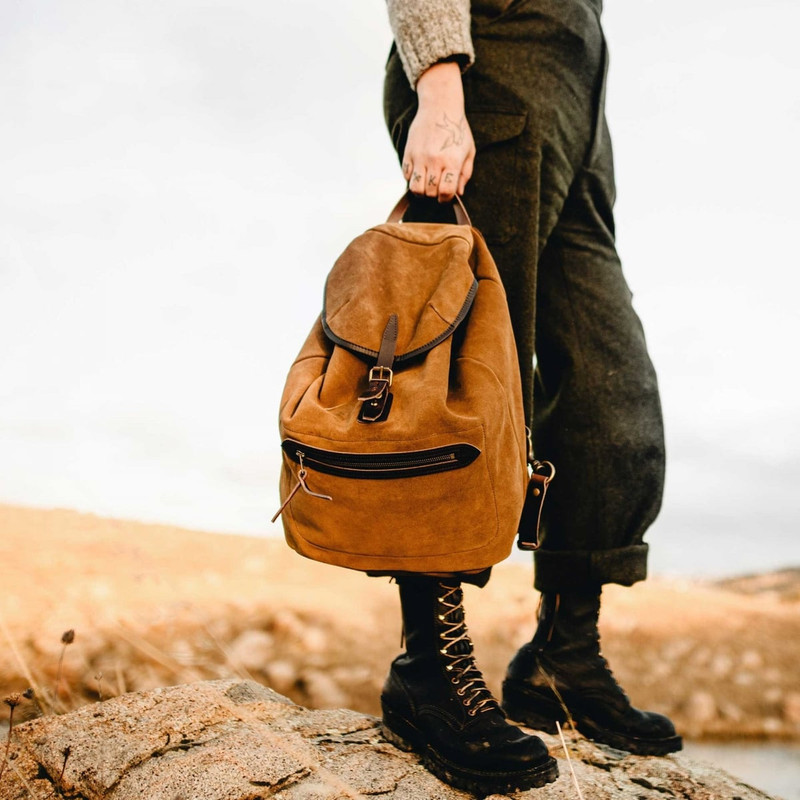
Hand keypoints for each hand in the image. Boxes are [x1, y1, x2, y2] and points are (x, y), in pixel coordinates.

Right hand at [402, 62, 475, 201]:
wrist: (440, 107)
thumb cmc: (458, 130)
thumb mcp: (469, 151)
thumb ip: (465, 174)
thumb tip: (458, 193)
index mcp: (452, 161)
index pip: (446, 192)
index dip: (446, 198)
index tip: (446, 194)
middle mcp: (434, 160)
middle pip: (430, 192)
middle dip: (434, 194)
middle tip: (437, 186)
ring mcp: (419, 157)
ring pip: (415, 188)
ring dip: (421, 190)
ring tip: (426, 182)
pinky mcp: (409, 153)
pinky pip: (406, 175)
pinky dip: (412, 177)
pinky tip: (419, 170)